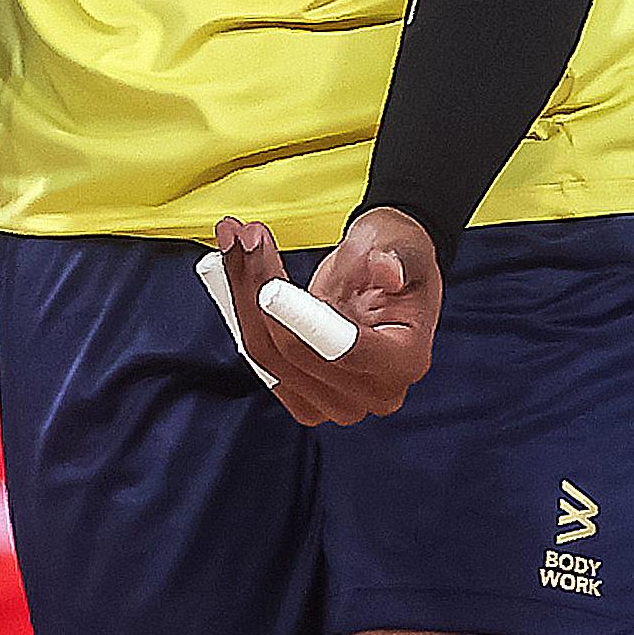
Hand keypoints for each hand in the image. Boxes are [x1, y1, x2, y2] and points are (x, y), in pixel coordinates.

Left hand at [208, 209, 440, 424]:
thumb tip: (386, 270)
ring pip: (266, 355)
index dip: (302, 320)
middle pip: (293, 353)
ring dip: (240, 293)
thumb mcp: (404, 246)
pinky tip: (228, 270)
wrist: (385, 271)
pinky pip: (259, 359)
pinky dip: (241, 312)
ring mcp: (335, 402)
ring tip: (232, 237)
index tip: (268, 288)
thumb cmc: (396, 257)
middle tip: (241, 232)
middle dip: (258, 287)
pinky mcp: (303, 396)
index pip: (344, 349)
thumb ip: (396, 259)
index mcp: (405, 361)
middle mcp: (372, 393)